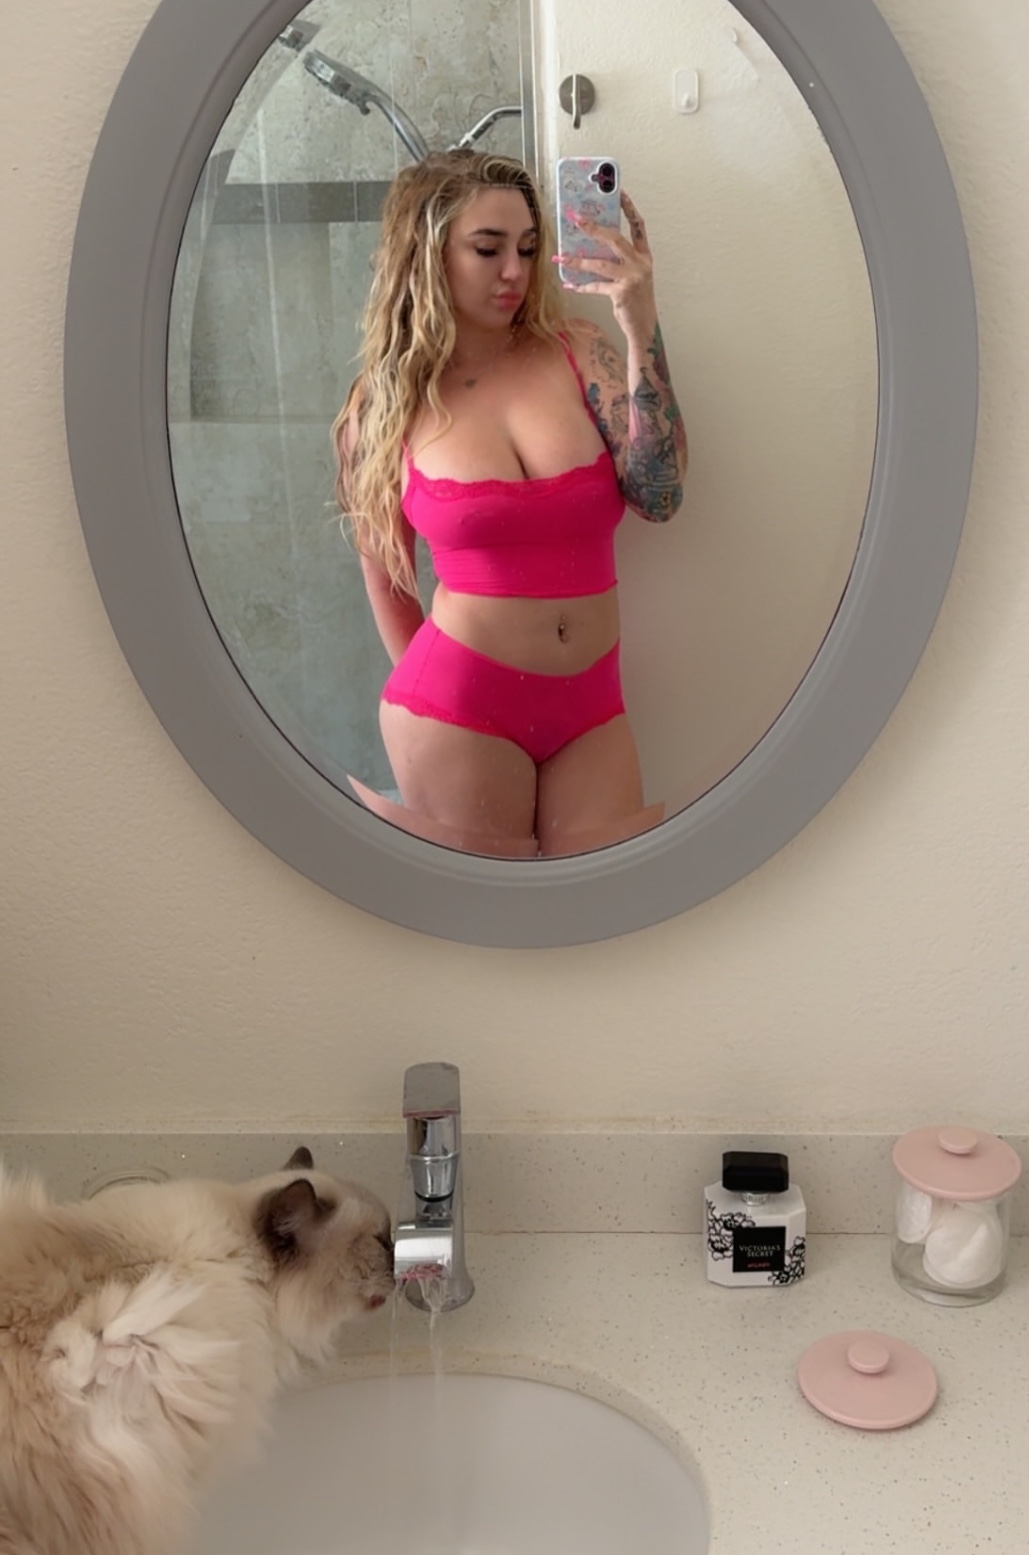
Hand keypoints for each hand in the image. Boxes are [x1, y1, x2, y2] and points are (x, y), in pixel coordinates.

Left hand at [555, 190, 657, 342]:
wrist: (644, 328)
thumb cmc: (636, 302)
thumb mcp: (632, 277)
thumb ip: (620, 262)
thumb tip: (592, 250)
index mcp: (644, 256)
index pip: (638, 226)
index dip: (629, 208)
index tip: (619, 192)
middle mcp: (640, 264)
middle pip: (615, 239)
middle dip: (594, 228)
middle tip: (576, 219)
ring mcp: (632, 278)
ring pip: (600, 263)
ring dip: (578, 261)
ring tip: (560, 257)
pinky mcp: (622, 293)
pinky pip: (596, 286)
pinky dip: (582, 286)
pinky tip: (570, 284)